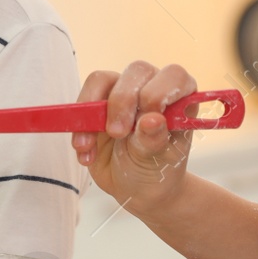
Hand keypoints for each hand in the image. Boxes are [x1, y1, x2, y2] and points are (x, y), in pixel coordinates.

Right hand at [69, 61, 197, 216]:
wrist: (136, 187)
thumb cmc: (157, 170)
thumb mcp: (159, 161)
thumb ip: (154, 140)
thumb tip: (153, 119)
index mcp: (179, 97)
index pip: (173, 76)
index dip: (158, 93)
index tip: (147, 121)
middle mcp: (152, 87)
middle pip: (136, 71)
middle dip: (122, 101)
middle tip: (117, 134)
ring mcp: (123, 93)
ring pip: (102, 79)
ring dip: (91, 112)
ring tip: (89, 146)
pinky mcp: (97, 103)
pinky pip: (82, 102)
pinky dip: (79, 127)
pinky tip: (86, 153)